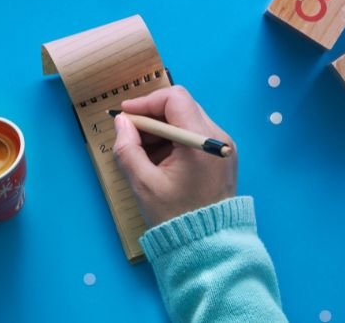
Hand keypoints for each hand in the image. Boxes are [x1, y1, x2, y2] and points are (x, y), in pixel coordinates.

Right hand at [113, 86, 236, 226]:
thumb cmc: (174, 216)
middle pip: (181, 106)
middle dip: (151, 116)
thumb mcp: (143, 183)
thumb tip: (121, 122)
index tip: (125, 114)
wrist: (208, 245)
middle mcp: (217, 136)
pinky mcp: (221, 156)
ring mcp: (222, 146)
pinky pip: (193, 135)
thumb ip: (127, 148)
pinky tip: (158, 160)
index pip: (174, 98)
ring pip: (186, 119)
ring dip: (161, 129)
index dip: (146, 102)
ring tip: (142, 151)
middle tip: (130, 134)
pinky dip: (173, 140)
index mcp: (200, 140)